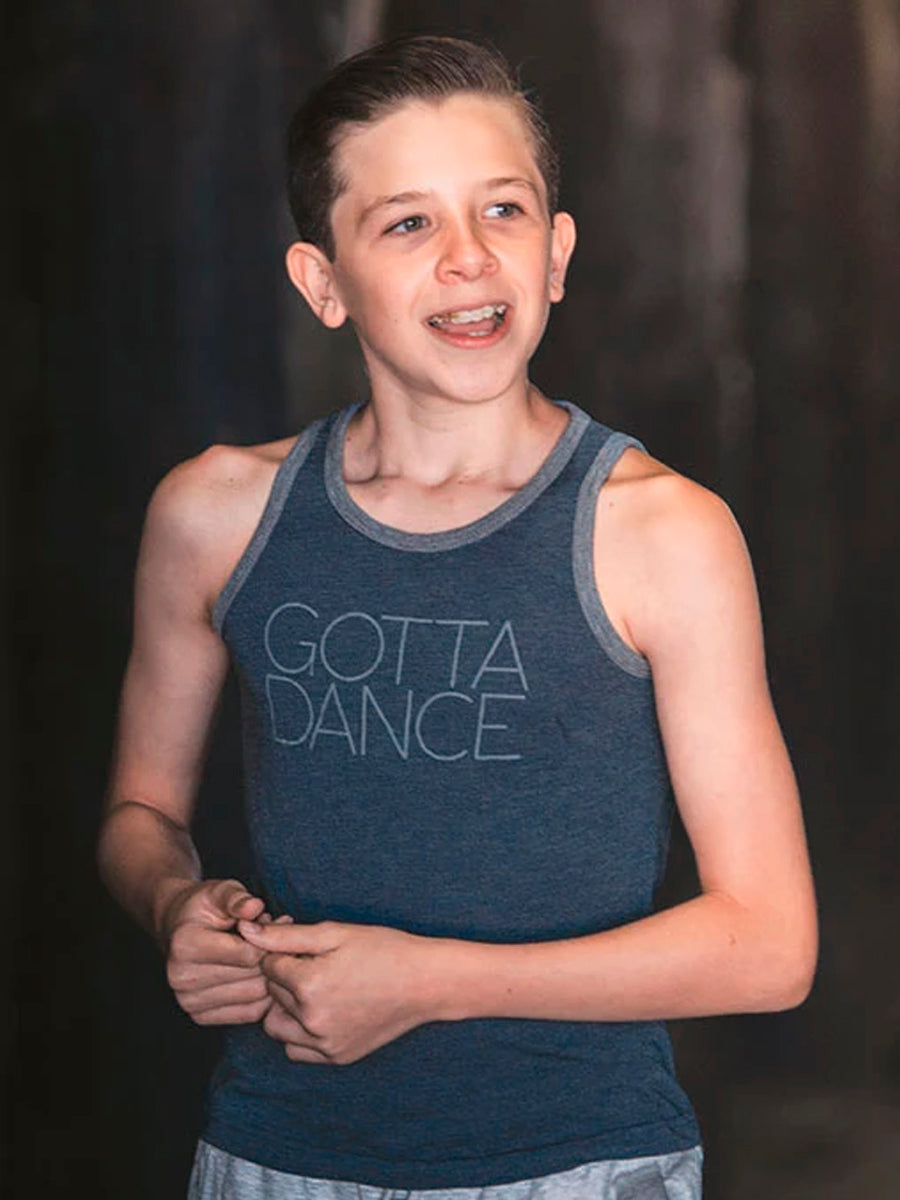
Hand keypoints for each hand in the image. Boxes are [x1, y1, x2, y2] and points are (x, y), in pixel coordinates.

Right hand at [161, 878, 283, 1025]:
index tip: (272, 922)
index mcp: (185, 945)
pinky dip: (263, 996)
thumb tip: (255, 907)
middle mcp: (181, 978)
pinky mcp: (200, 1016)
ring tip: (263, 953)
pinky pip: (250, 1013)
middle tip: (274, 939)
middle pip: (252, 978)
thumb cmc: (205, 908)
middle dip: (271, 957)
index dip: (269, 938)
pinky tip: (259, 974)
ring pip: (255, 997)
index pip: (248, 954)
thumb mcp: (221, 891)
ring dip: (269, 976)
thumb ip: (238, 898)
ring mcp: (189, 1001)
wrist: (177, 927)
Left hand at [238, 919, 438, 1063]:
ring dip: (286, 1007)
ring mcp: (324, 1043)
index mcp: (308, 984)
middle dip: (286, 976)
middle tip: (317, 962)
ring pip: (277, 1026)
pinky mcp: (336, 1057)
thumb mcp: (334, 933)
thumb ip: (285, 935)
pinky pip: (296, 1049)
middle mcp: (311, 1020)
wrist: (425, 982)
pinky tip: (322, 1011)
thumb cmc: (382, 949)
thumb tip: (246, 931)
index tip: (308, 945)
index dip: (285, 949)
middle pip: (272, 994)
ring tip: (316, 988)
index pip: (268, 965)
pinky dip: (300, 1032)